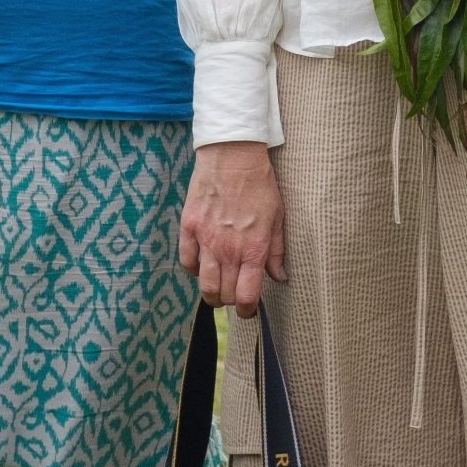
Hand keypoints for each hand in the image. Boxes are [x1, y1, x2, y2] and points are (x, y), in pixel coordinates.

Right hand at [179, 142, 286, 315]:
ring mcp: (205, 240)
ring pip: (204, 285)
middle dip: (231, 301)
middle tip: (234, 294)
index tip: (249, 310)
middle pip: (224, 294)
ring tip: (217, 289)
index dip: (248, 310)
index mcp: (253, 249)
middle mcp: (228, 250)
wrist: (233, 155)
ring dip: (211, 293)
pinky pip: (187, 262)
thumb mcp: (277, 217)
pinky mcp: (189, 227)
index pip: (247, 296)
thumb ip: (276, 251)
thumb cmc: (260, 185)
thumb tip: (279, 276)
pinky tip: (202, 265)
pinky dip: (194, 269)